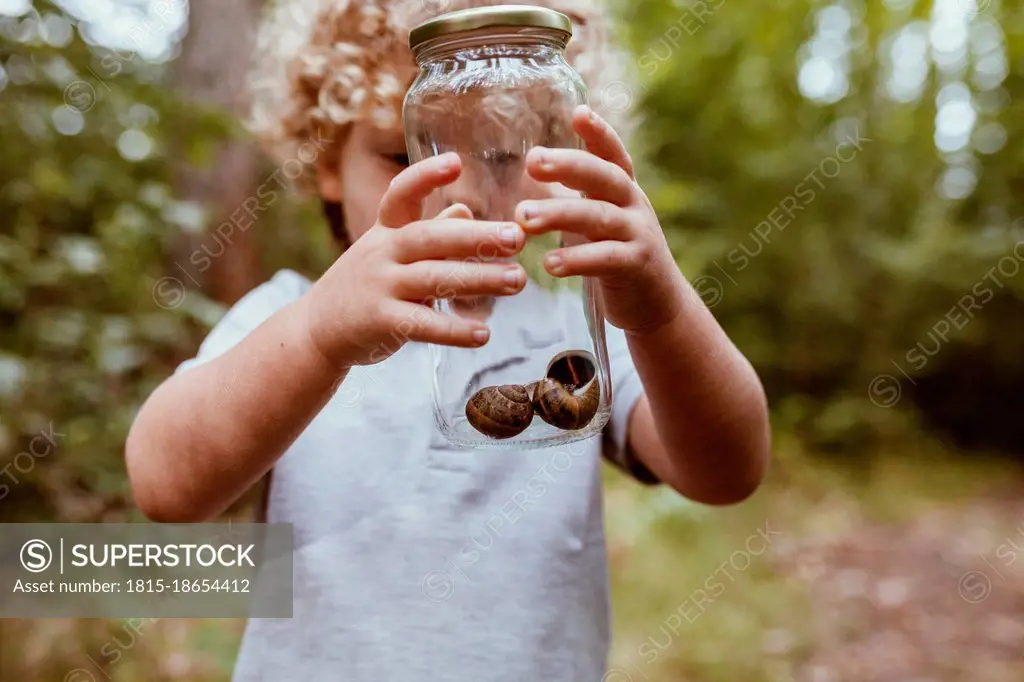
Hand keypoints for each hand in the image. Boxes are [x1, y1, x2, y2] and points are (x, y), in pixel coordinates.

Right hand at [305, 153, 526, 367]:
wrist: (317, 331)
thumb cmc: (365, 286)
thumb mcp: (389, 253)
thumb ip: (428, 234)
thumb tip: (466, 212)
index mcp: (385, 231)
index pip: (401, 195)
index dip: (425, 176)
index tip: (456, 162)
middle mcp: (382, 253)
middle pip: (431, 238)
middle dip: (476, 236)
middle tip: (517, 237)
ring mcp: (380, 287)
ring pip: (434, 279)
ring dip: (479, 280)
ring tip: (517, 281)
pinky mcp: (381, 322)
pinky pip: (423, 325)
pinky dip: (455, 330)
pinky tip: (484, 334)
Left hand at [515, 106, 686, 334]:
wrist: (657, 304)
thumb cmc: (617, 256)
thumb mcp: (600, 219)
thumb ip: (577, 196)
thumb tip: (533, 168)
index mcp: (623, 191)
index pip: (613, 154)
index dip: (599, 132)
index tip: (579, 113)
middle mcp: (635, 206)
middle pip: (604, 177)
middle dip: (568, 166)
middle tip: (532, 162)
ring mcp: (639, 235)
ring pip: (599, 217)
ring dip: (558, 215)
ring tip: (522, 219)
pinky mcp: (637, 266)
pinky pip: (606, 258)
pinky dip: (577, 259)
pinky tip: (549, 263)